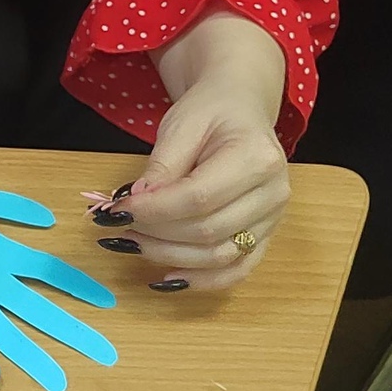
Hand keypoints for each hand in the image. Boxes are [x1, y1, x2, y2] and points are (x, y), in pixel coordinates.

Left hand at [101, 75, 289, 291]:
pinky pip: (237, 270)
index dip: (154, 210)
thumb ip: (162, 166)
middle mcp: (273, 193)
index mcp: (257, 157)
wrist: (241, 110)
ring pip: (219, 256)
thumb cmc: (211, 113)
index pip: (199, 197)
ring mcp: (273, 219)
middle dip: (156, 234)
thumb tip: (136, 202)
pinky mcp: (265, 236)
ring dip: (169, 256)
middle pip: (208, 231)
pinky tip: (167, 278)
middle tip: (118, 226)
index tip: (118, 210)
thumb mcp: (181, 125)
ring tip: (132, 243)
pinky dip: (202, 280)